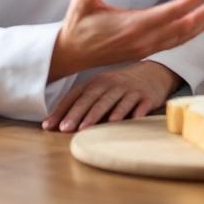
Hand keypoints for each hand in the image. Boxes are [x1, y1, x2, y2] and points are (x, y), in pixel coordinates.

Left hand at [43, 61, 180, 131]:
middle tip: (65, 129)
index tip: (49, 125)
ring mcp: (129, 89)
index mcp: (97, 82)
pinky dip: (127, 113)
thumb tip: (57, 122)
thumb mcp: (102, 88)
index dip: (62, 110)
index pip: (76, 96)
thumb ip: (83, 102)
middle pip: (92, 99)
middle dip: (77, 114)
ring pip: (111, 102)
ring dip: (97, 114)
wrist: (154, 74)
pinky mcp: (145, 96)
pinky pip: (135, 105)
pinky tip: (117, 121)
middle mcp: (111, 83)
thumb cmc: (121, 86)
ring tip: (85, 127)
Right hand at [49, 0, 203, 80]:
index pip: (173, 12)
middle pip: (189, 25)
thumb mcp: (81, 3)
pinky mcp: (150, 50)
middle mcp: (147, 39)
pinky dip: (200, 29)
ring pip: (188, 34)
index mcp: (134, 26)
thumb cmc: (78, 26)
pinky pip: (182, 40)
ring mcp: (150, 47)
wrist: (71, 56)